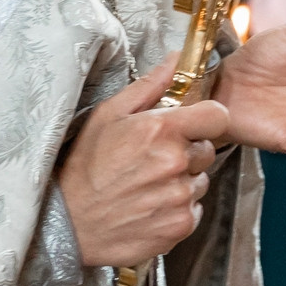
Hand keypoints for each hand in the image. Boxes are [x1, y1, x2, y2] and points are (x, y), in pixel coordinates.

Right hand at [57, 59, 228, 267]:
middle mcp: (176, 163)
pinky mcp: (181, 226)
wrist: (68, 224)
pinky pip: (194, 209)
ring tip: (149, 185)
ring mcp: (180, 197)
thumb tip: (177, 59)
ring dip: (182, 181)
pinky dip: (178, 208)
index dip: (207, 119)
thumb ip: (148, 86)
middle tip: (157, 158)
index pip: (218, 116)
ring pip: (200, 181)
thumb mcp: (107, 115)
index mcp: (161, 130)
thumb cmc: (85, 167)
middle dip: (189, 151)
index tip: (193, 124)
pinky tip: (150, 205)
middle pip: (208, 150)